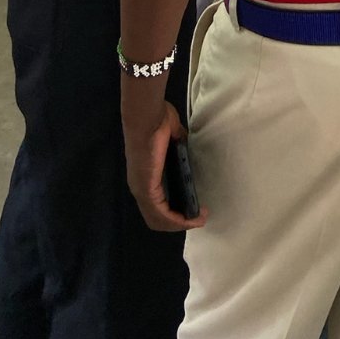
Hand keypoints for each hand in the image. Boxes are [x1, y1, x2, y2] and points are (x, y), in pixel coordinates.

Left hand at [123, 99, 208, 231]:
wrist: (147, 115)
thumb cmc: (157, 120)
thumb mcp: (172, 136)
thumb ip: (177, 145)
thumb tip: (184, 146)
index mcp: (144, 176)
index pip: (156, 205)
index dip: (174, 213)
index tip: (193, 210)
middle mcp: (139, 187)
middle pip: (157, 219)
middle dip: (179, 222)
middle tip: (198, 217)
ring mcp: (141, 189)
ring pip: (159, 220)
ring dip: (181, 223)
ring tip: (200, 218)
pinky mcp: (147, 189)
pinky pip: (162, 214)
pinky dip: (179, 220)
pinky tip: (193, 218)